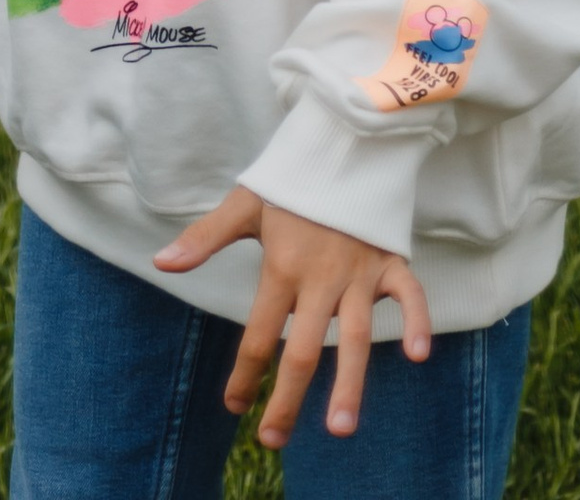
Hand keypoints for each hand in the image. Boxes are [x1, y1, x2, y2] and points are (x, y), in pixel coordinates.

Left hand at [157, 187, 432, 448]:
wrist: (343, 138)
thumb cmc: (292, 179)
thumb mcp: (246, 203)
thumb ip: (205, 238)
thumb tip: (160, 263)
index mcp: (283, 266)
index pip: (259, 335)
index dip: (245, 375)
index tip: (235, 407)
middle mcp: (322, 276)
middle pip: (304, 348)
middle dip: (288, 399)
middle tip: (273, 440)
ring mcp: (359, 271)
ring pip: (356, 337)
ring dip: (350, 383)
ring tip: (341, 428)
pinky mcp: (391, 261)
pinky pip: (410, 295)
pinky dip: (417, 321)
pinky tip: (419, 356)